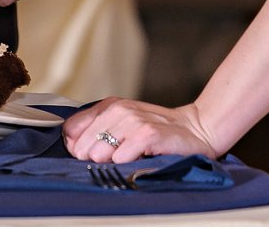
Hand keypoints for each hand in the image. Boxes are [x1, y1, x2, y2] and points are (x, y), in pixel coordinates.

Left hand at [63, 96, 219, 163]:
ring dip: (111, 161)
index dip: (76, 146)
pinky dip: (127, 162)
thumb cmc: (157, 132)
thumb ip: (96, 131)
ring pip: (102, 150)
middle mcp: (120, 110)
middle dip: (93, 158)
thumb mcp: (124, 126)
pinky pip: (123, 155)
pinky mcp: (149, 133)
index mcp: (110, 106)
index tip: (88, 155)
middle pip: (84, 144)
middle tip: (112, 160)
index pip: (71, 129)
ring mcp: (135, 120)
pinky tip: (137, 159)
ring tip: (127, 159)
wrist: (196, 130)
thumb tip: (71, 146)